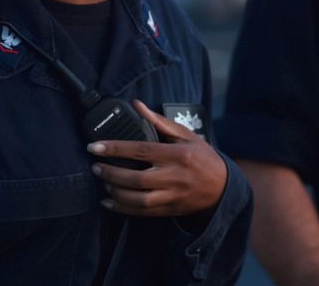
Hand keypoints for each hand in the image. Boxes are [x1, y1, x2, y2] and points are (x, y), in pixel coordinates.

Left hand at [88, 99, 226, 216]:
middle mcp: (174, 176)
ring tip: (103, 183)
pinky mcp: (170, 209)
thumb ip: (160, 122)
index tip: (95, 147)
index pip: (141, 150)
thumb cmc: (204, 157)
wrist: (223, 187)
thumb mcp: (187, 135)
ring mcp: (172, 195)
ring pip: (138, 199)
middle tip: (95, 167)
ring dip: (116, 192)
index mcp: (178, 154)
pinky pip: (142, 212)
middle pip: (136, 178)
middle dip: (111, 173)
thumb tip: (138, 105)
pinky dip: (123, 209)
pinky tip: (109, 202)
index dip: (115, 149)